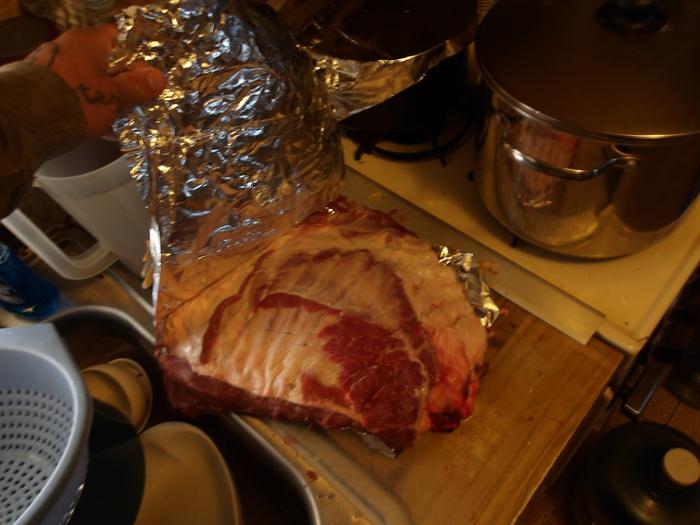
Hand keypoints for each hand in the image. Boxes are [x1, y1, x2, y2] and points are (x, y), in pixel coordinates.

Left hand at [25, 24, 164, 137]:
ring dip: (109, 99)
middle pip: (105, 62)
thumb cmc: (77, 100)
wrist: (25, 122)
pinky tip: (107, 130)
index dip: (137, 51)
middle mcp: (67, 49)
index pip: (117, 36)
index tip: (151, 69)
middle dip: (124, 81)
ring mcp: (53, 70)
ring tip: (128, 118)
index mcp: (86, 42)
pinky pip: (77, 97)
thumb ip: (137, 86)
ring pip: (91, 82)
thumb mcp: (114, 96)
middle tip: (143, 98)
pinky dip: (92, 110)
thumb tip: (159, 77)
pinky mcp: (44, 92)